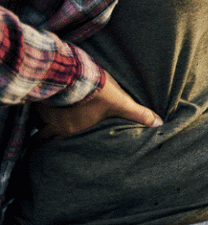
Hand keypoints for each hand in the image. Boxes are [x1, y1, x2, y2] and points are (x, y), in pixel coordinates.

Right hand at [33, 72, 162, 139]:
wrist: (74, 70)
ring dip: (37, 122)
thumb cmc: (99, 90)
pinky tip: (33, 99)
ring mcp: (43, 110)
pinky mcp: (37, 95)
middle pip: (42, 138)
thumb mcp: (121, 103)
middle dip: (41, 141)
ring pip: (35, 122)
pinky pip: (31, 106)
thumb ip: (138, 114)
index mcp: (72, 130)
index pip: (59, 145)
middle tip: (37, 146)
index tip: (49, 153)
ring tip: (35, 123)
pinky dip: (34, 105)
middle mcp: (54, 125)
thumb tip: (159, 124)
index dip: (55, 150)